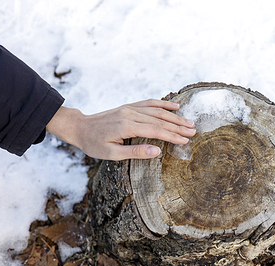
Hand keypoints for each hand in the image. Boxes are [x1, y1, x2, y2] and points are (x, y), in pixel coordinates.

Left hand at [46, 99, 195, 159]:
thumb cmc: (94, 144)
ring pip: (157, 110)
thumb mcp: (112, 154)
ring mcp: (130, 108)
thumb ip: (135, 152)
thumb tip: (156, 152)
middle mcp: (130, 114)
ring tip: (189, 122)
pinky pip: (149, 103)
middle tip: (194, 131)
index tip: (185, 140)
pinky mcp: (129, 106)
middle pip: (160, 120)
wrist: (80, 127)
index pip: (156, 131)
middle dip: (178, 126)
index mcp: (127, 126)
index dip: (172, 136)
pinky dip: (163, 104)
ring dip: (175, 116)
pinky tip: (175, 106)